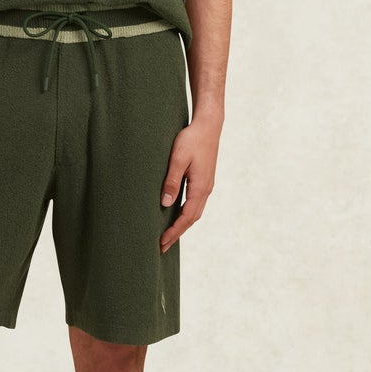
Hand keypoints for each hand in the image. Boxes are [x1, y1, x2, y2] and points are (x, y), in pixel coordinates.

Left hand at [158, 115, 221, 251]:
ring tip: (169, 235)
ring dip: (183, 225)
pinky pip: (196, 203)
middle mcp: (205, 190)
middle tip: (162, 246)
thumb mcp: (178, 159)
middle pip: (192, 219)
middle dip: (177, 233)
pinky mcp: (205, 180)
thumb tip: (166, 203)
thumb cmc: (191, 139)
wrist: (209, 125)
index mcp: (199, 187)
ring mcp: (207, 185)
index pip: (186, 217)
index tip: (162, 242)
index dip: (174, 231)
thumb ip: (172, 181)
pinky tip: (178, 214)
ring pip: (195, 212)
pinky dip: (187, 214)